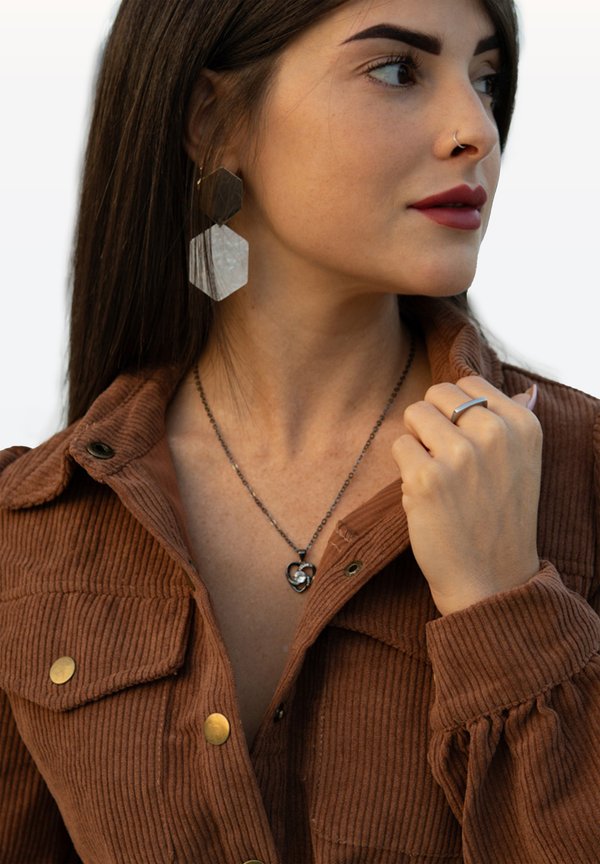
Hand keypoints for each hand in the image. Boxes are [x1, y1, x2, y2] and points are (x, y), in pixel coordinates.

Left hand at [392, 376, 541, 615]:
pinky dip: (404, 467)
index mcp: (523, 425)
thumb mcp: (524, 464)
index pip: (470, 382)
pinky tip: (424, 493)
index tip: (464, 440)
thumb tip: (526, 387)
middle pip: (438, 393)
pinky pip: (398, 444)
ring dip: (416, 441)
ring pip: (414, 413)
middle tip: (444, 458)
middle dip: (433, 421)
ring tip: (435, 473)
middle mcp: (495, 434)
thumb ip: (517, 421)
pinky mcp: (426, 477)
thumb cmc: (501, 518)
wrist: (490, 578)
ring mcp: (460, 455)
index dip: (456, 409)